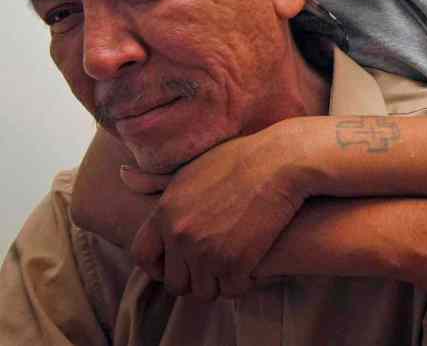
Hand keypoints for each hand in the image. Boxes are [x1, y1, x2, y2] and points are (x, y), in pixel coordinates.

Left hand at [122, 127, 303, 300]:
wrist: (280, 162)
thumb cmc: (241, 158)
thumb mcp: (192, 166)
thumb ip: (156, 181)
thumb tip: (123, 175)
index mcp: (165, 212)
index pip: (143, 255)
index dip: (158, 266)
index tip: (175, 265)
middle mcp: (179, 234)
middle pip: (175, 281)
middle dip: (194, 278)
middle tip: (214, 268)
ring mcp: (206, 251)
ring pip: (204, 290)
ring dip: (218, 283)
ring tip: (234, 268)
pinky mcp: (234, 263)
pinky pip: (231, 290)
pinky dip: (242, 283)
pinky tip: (251, 268)